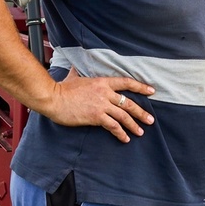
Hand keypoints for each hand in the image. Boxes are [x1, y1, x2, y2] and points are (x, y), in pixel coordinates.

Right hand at [38, 72, 156, 142]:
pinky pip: (113, 126)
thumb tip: (74, 67)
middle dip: (141, 112)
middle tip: (150, 120)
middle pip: (129, 103)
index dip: (140, 87)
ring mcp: (101, 105)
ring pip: (124, 116)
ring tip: (141, 132)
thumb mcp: (73, 76)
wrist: (53, 98)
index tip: (151, 91)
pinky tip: (125, 138)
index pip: (126, 82)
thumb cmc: (61, 88)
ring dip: (134, 125)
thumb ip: (78, 72)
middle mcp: (105, 93)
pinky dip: (121, 133)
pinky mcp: (96, 116)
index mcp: (102, 82)